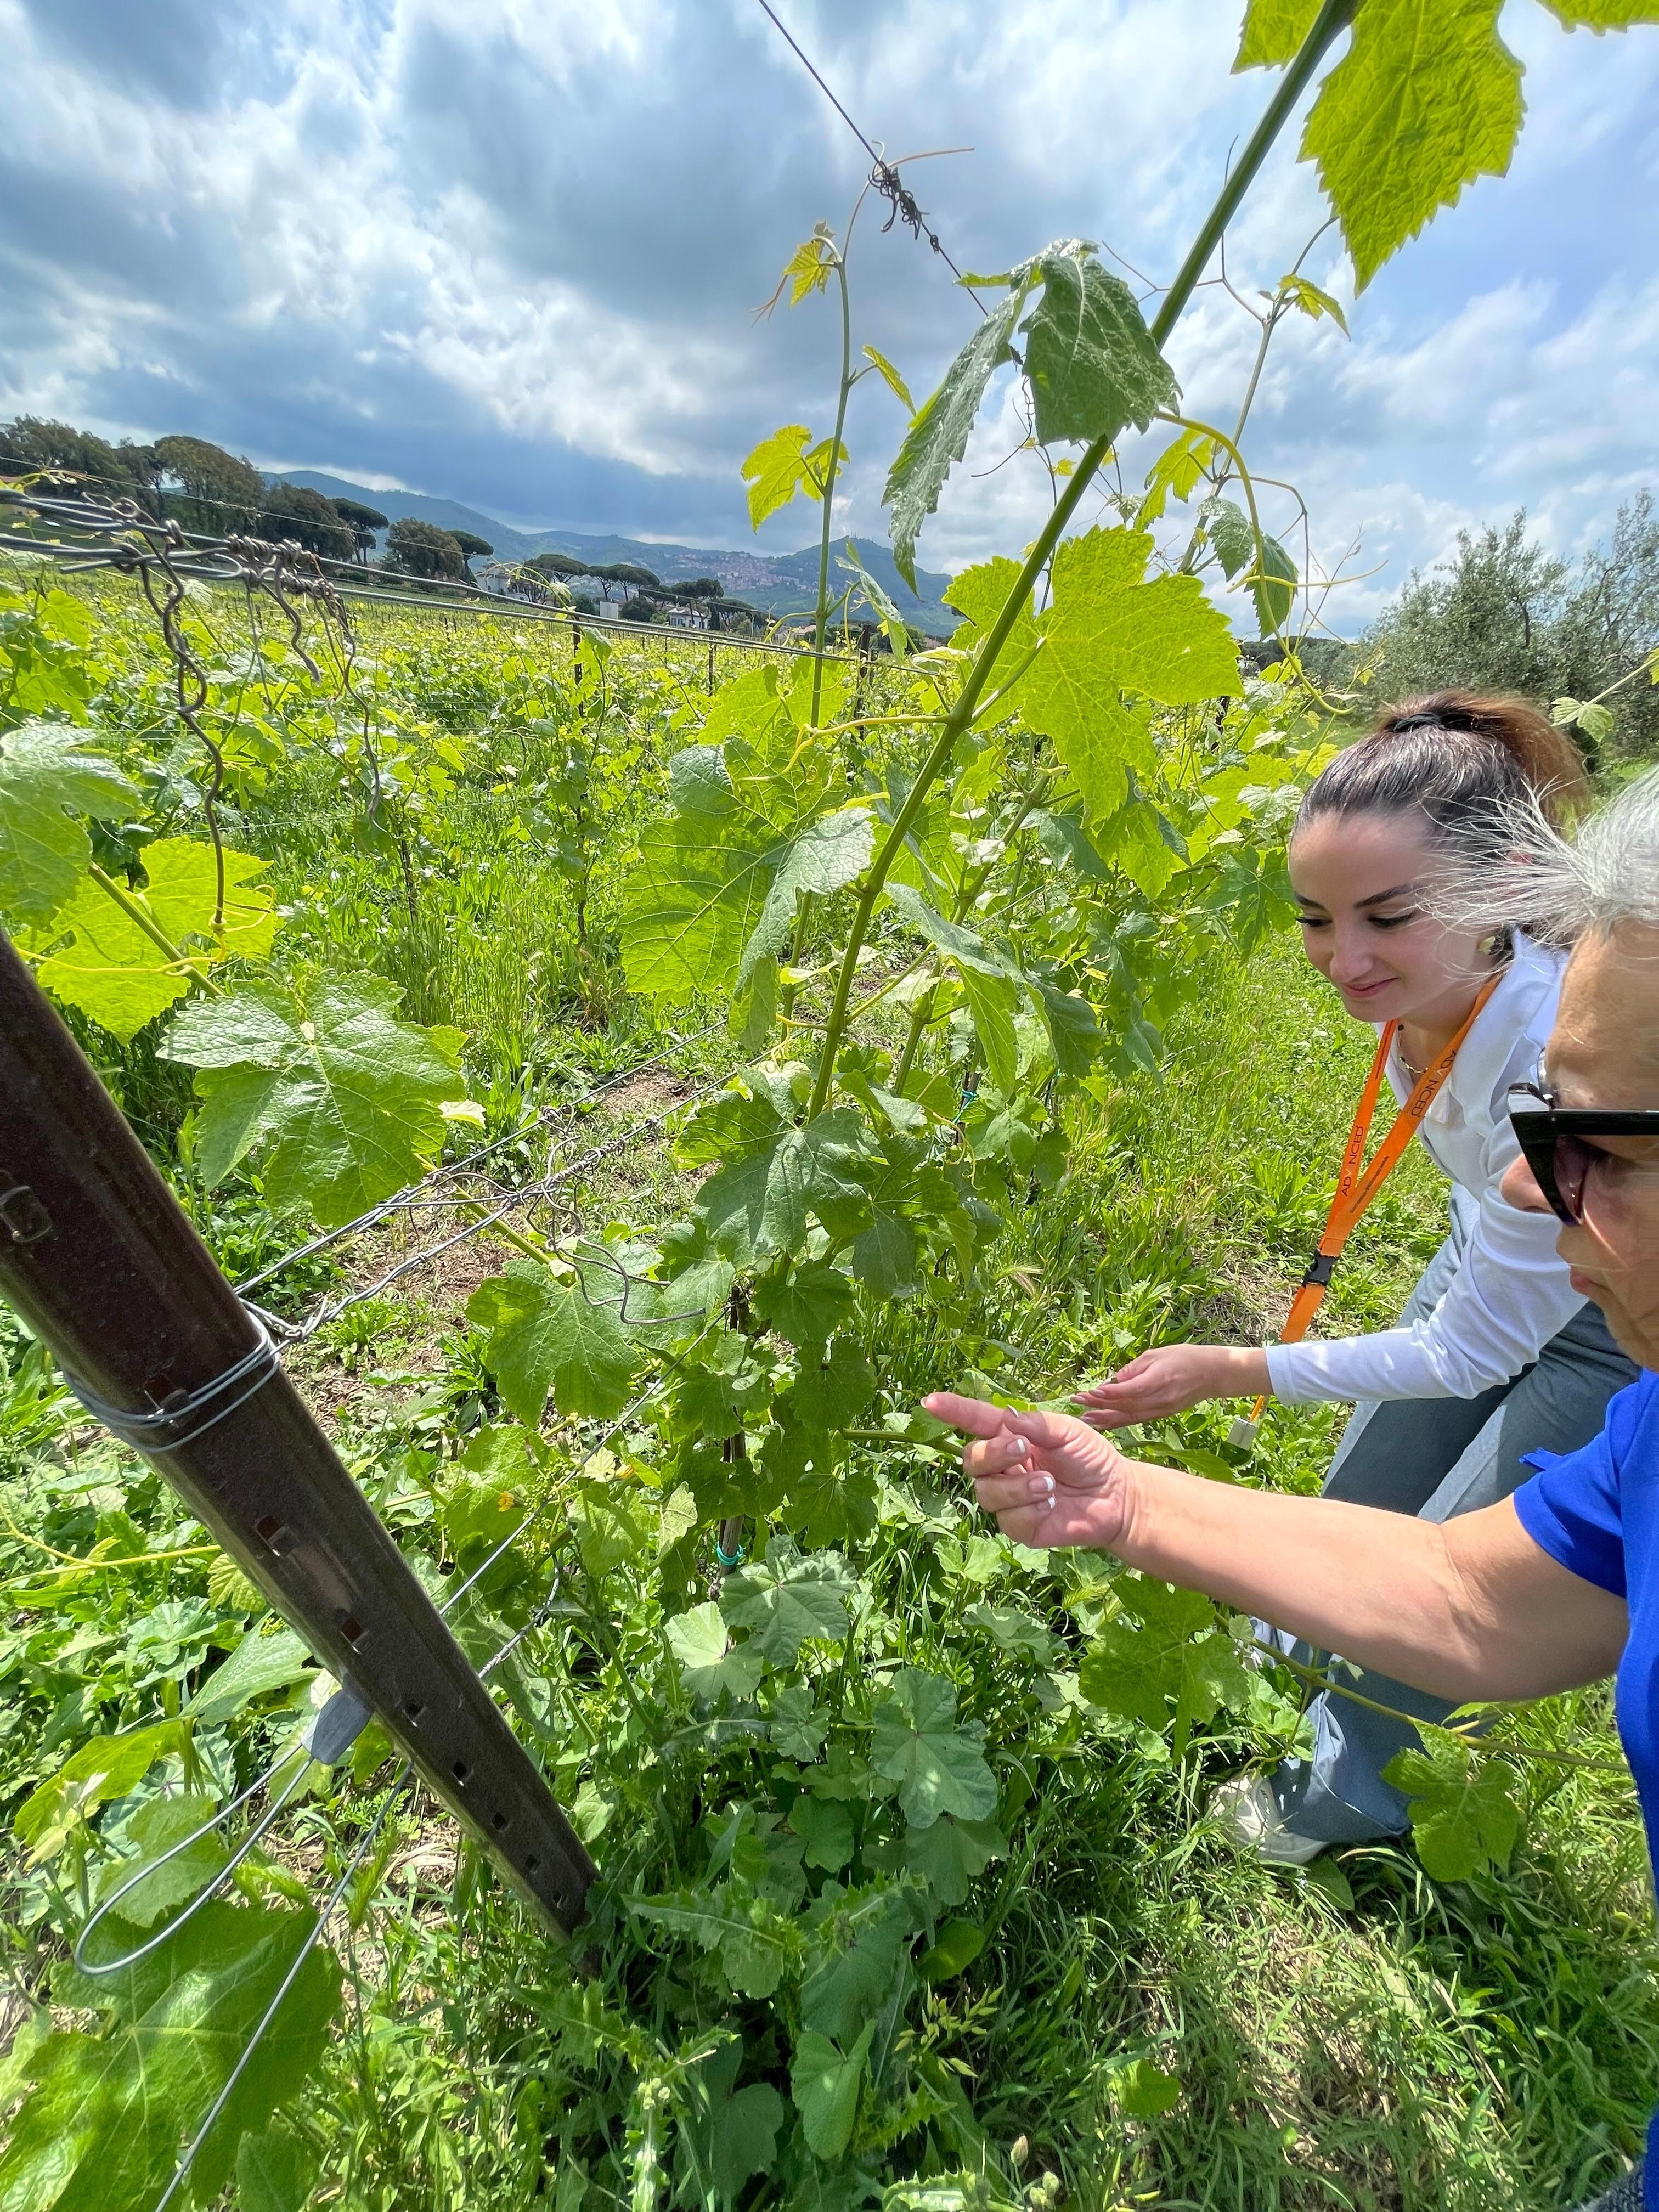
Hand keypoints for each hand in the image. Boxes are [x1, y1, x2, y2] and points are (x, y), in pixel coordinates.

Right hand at [922, 1392, 1130, 1549]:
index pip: (975, 1423)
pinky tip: (1052, 1504)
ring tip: (1049, 1484)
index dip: (952, 1411)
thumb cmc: (1090, 1457)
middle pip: (972, 1460)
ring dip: (1017, 1486)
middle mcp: (1002, 1468)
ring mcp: (1008, 1499)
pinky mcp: (1019, 1527)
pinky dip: (1031, 1509)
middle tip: (1024, 1450)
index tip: (930, 1401)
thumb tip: (1005, 1419)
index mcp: (1010, 1437)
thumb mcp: (1067, 1430)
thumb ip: (1035, 1424)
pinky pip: (1008, 1519)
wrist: (1117, 1496)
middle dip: (993, 1454)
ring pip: (987, 1492)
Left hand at [1073, 1344, 1266, 1429]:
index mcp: (1158, 1380)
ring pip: (1129, 1417)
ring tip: (1084, 1418)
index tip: (1089, 1391)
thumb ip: (1132, 1369)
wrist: (1212, 1374)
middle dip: (1099, 1405)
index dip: (1108, 1393)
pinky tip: (1103, 1422)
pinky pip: (1136, 1420)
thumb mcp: (1156, 1355)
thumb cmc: (1183, 1357)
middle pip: (1124, 1405)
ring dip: (1105, 1418)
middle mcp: (1159, 1399)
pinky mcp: (1162, 1414)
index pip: (1128, 1390)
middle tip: (1076, 1402)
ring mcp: (1161, 1410)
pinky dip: (1118, 1422)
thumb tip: (1111, 1381)